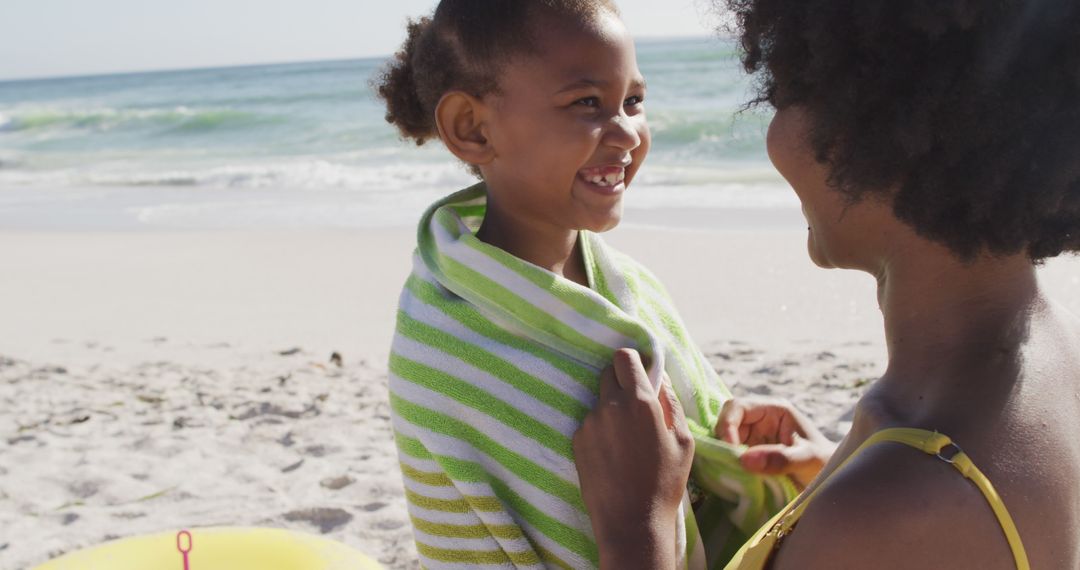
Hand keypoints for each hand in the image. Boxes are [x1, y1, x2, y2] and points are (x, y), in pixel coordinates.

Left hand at [573, 349, 693, 569]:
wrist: (632, 522)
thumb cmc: (664, 482)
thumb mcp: (684, 441)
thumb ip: (671, 403)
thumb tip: (661, 380)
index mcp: (640, 402)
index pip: (624, 356)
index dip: (632, 362)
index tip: (639, 374)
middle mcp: (610, 406)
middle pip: (608, 373)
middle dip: (621, 382)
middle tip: (635, 408)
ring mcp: (590, 422)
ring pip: (600, 401)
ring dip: (612, 410)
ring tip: (626, 441)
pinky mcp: (577, 440)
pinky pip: (590, 423)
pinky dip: (600, 430)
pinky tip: (612, 454)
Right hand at [716, 397, 835, 489]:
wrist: (833, 482)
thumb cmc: (825, 463)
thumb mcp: (807, 460)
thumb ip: (781, 458)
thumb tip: (744, 459)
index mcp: (774, 410)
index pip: (737, 407)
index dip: (727, 425)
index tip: (731, 450)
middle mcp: (759, 421)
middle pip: (726, 423)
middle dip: (722, 443)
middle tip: (728, 466)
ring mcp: (752, 439)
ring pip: (723, 442)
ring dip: (723, 457)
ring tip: (731, 474)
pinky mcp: (749, 456)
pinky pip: (729, 458)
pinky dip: (726, 467)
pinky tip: (733, 478)